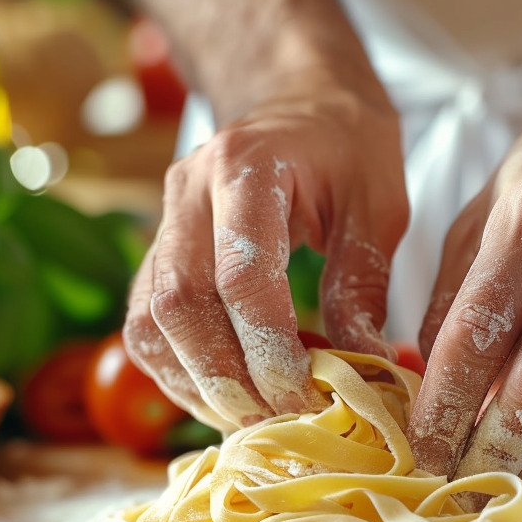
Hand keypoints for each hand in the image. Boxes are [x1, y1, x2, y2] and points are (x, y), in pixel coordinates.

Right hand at [123, 89, 407, 431]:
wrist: (297, 102)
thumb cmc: (345, 148)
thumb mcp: (377, 206)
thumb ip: (362, 285)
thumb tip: (367, 369)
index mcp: (246, 167)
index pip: (240, 276)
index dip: (269, 348)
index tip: (305, 395)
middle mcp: (187, 193)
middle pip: (179, 306)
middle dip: (228, 378)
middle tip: (279, 418)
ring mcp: (162, 224)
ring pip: (150, 324)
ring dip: (199, 385)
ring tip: (255, 417)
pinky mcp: (154, 257)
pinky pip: (145, 330)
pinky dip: (180, 376)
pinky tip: (227, 397)